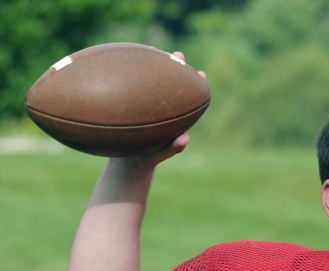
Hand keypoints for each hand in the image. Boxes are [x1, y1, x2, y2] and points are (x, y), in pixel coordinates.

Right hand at [109, 52, 205, 167]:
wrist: (126, 160)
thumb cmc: (146, 157)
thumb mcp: (158, 154)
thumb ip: (172, 149)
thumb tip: (186, 139)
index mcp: (174, 116)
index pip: (188, 97)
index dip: (195, 84)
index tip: (202, 73)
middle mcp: (162, 106)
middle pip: (171, 83)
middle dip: (176, 68)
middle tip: (178, 54)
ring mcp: (146, 103)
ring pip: (151, 82)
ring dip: (153, 66)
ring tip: (153, 51)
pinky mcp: (130, 104)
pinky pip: (131, 88)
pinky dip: (130, 77)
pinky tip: (125, 63)